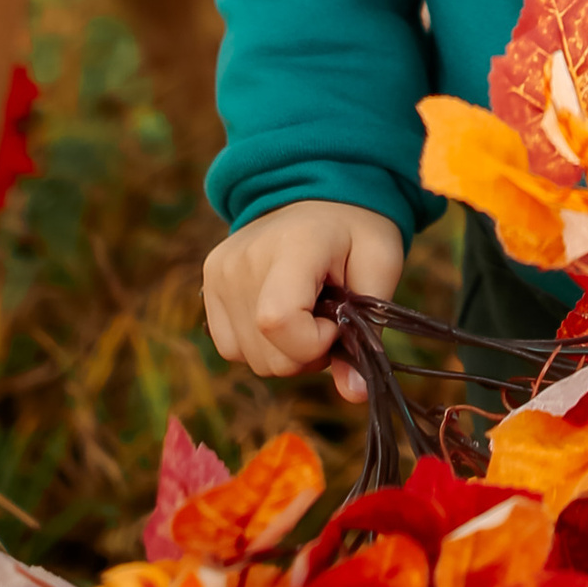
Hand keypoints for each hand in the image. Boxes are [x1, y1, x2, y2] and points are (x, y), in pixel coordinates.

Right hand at [203, 201, 406, 403]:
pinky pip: (231, 348)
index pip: (278, 321)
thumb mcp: (379, 268)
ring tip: (305, 311)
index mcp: (291, 246)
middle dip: (306, 353)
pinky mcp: (208, 283)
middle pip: (266, 353)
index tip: (338, 322)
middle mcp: (242, 259)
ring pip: (250, 359)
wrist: (315, 192)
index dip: (314, 342)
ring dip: (285, 352)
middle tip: (327, 317)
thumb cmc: (355, 231)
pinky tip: (281, 316)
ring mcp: (219, 272)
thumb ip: (370, 331)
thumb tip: (355, 394)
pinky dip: (261, 346)